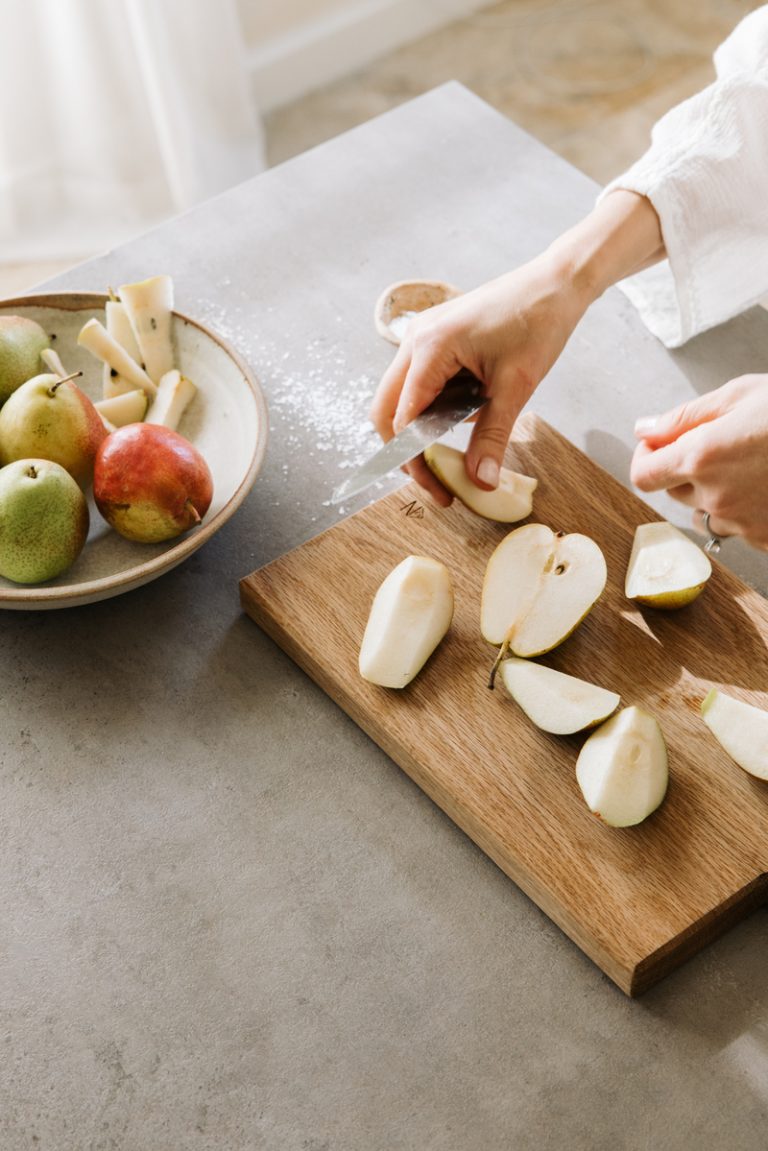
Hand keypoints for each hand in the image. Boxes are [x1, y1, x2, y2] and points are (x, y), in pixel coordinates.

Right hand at [368, 190, 663, 504]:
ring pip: (399, 399)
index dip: (416, 460)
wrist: (556, 284)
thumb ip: (493, 436)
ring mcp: (421, 338)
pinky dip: (431, 411)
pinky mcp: (435, 340)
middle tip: (435, 481)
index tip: (440, 490)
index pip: (404, 420)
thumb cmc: (538, 322)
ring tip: (451, 458)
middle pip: (385, 411)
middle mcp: (415, 341)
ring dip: (418, 431)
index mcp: (430, 348)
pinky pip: (419, 384)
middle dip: (404, 451)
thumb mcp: (516, 386)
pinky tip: (461, 423)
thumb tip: (480, 481)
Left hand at [631, 374, 767, 548]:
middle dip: (683, 471)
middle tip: (718, 444)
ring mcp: (742, 522)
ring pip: (706, 514)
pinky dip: (747, 510)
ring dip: (714, 494)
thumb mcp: (740, 396)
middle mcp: (716, 495)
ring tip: (750, 465)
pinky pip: (739, 528)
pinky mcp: (765, 538)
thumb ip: (684, 417)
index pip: (644, 474)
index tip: (658, 445)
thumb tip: (645, 429)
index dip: (647, 459)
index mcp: (701, 456)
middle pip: (674, 494)